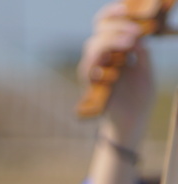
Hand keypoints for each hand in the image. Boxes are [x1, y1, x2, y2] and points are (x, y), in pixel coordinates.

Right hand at [78, 3, 154, 144]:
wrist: (131, 122)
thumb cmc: (138, 97)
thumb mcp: (145, 69)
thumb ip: (140, 52)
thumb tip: (135, 36)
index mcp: (115, 50)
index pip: (107, 25)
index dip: (112, 13)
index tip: (124, 7)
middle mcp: (101, 57)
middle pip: (99, 31)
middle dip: (116, 27)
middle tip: (135, 32)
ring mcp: (93, 70)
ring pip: (92, 45)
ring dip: (110, 40)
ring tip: (130, 42)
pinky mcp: (89, 84)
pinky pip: (88, 67)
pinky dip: (100, 59)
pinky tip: (118, 61)